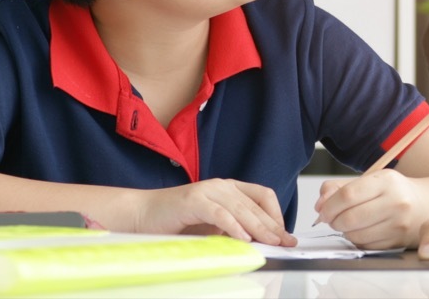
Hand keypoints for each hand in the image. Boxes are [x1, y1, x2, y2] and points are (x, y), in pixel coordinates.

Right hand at [133, 179, 296, 246]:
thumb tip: (259, 241)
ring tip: (270, 242)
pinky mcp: (194, 200)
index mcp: (229, 188)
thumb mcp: (212, 225)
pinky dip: (233, 227)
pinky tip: (243, 239)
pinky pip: (220, 214)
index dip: (277, 215)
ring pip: (241, 209)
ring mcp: (208, 191)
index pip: (263, 196)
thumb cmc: (176, 220)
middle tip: (285, 242)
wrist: (143, 214)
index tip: (284, 234)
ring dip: (258, 228)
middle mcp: (221, 186)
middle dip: (272, 226)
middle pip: (255, 205)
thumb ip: (233, 228)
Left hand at [314, 170, 424, 249]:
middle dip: (333, 221)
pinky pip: (366, 246)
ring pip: (356, 235)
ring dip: (344, 232)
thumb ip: (340, 188)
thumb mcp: (370, 180)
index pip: (348, 195)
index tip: (323, 211)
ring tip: (348, 224)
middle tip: (332, 219)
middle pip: (350, 218)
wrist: (425, 205)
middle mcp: (395, 202)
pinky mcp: (398, 242)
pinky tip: (362, 231)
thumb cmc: (393, 192)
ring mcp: (398, 224)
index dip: (329, 206)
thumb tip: (320, 205)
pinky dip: (357, 240)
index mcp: (386, 181)